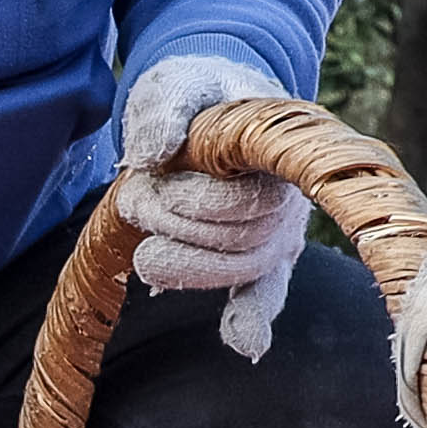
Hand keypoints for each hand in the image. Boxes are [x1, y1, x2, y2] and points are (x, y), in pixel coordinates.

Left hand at [115, 52, 304, 306]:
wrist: (211, 99)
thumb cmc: (197, 90)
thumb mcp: (174, 83)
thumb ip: (165, 109)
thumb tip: (151, 155)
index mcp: (278, 150)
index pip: (251, 198)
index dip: (202, 203)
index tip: (158, 182)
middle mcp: (290, 195)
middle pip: (240, 237)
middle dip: (174, 222)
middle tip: (136, 195)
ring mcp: (279, 229)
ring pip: (239, 268)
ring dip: (180, 258)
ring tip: (144, 230)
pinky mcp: (260, 255)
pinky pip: (266, 293)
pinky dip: (253, 318)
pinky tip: (245, 344)